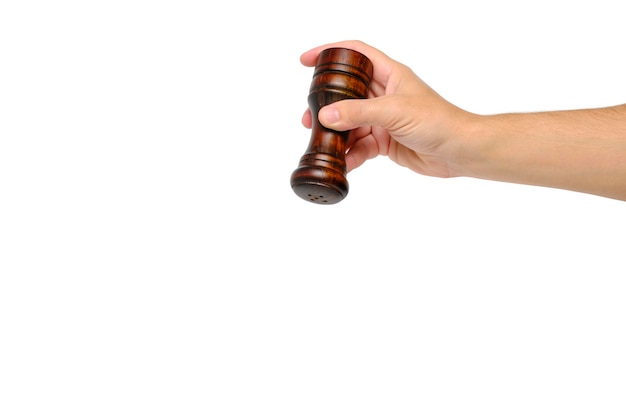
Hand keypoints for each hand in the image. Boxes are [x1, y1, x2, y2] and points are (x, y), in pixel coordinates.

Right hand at [300, 40, 473, 176]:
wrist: (458, 151)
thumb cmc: (437, 121)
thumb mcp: (394, 112)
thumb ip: (358, 113)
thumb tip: (326, 115)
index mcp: (390, 74)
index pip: (356, 54)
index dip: (331, 52)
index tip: (307, 60)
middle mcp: (385, 94)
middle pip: (347, 93)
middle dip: (326, 104)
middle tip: (309, 116)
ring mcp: (384, 118)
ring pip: (351, 122)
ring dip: (337, 133)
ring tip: (322, 141)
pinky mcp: (385, 140)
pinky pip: (361, 145)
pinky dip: (351, 154)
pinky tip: (345, 162)